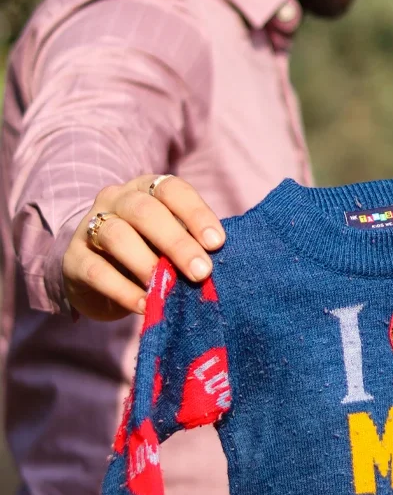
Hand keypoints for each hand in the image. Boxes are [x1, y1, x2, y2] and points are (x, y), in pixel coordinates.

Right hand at [63, 175, 225, 320]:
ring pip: (116, 235)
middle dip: (177, 242)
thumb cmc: (146, 253)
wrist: (93, 274)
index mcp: (145, 189)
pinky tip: (145, 305)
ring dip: (147, 263)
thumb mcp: (168, 244)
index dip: (196, 213)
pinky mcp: (73, 259)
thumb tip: (215, 265)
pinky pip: (96, 271)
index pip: (171, 189)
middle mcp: (116, 199)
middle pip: (145, 211)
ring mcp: (89, 226)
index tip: (217, 243)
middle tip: (202, 272)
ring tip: (168, 288)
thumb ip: (188, 246)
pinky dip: (123, 290)